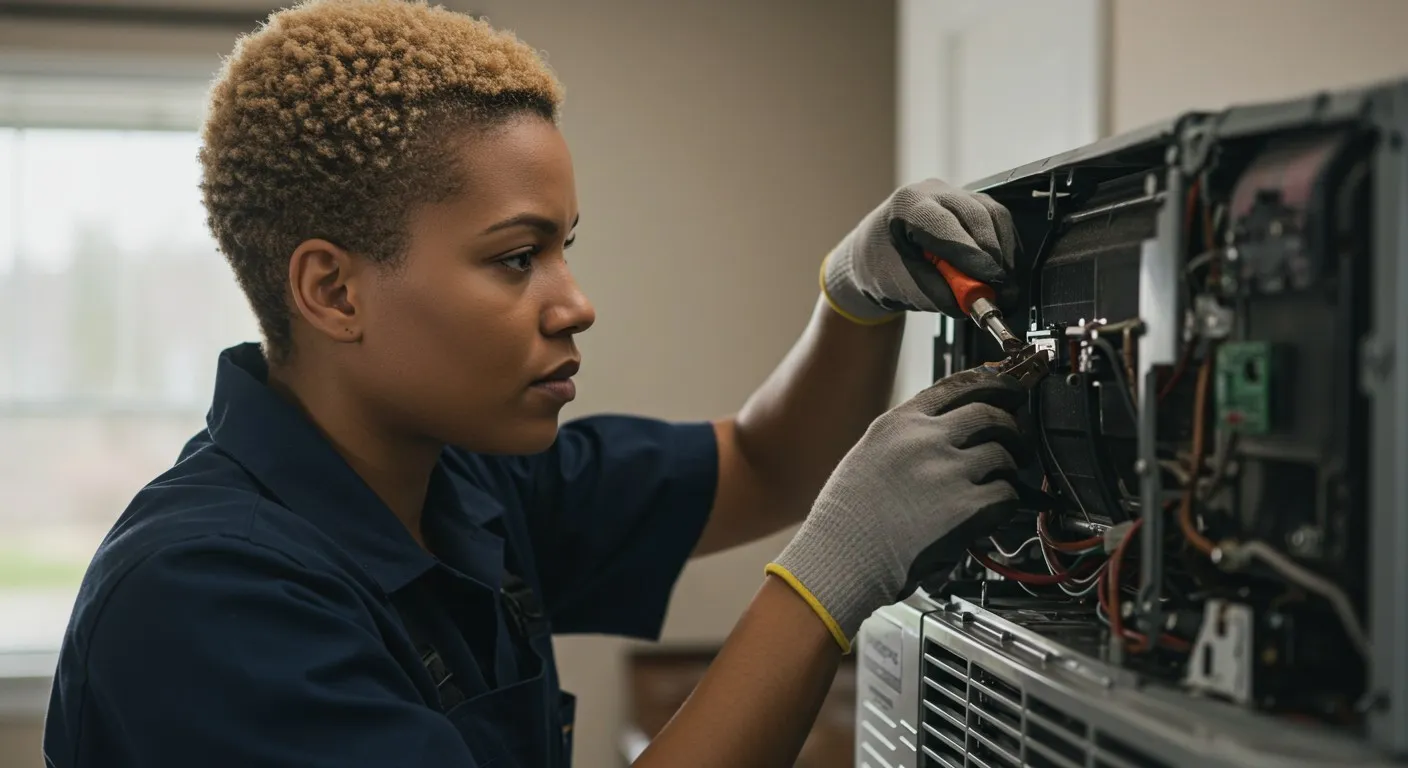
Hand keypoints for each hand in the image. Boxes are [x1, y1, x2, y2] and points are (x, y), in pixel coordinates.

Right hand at [765, 366, 1028, 649]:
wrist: (839, 560)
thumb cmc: (845, 521)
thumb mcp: (867, 457)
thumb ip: (906, 438)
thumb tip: (946, 433)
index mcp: (898, 423)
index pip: (959, 385)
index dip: (994, 383)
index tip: (1009, 390)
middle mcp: (924, 439)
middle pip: (991, 413)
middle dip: (1012, 426)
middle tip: (1016, 441)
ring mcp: (948, 470)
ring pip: (1004, 453)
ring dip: (1008, 469)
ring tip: (998, 483)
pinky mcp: (966, 506)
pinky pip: (1007, 494)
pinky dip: (1006, 503)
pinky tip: (991, 513)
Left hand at [820, 178, 1017, 322]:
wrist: (875, 255)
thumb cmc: (883, 268)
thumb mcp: (903, 286)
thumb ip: (939, 292)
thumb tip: (973, 301)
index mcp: (905, 206)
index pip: (944, 225)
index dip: (971, 254)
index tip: (990, 279)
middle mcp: (931, 191)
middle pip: (976, 215)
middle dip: (993, 256)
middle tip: (1001, 290)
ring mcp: (953, 192)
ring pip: (994, 215)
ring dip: (1003, 253)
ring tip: (1002, 286)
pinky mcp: (971, 201)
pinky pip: (997, 220)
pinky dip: (1004, 247)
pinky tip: (1000, 271)